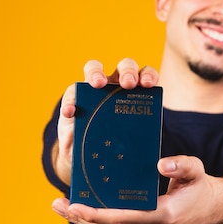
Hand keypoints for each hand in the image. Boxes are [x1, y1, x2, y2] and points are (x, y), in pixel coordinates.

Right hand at [52, 58, 159, 184]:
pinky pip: (71, 95)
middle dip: (128, 72)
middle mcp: (115, 85)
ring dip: (96, 73)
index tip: (149, 85)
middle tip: (128, 84)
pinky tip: (71, 112)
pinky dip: (71, 102)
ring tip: (98, 84)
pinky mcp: (73, 99)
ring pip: (94, 68)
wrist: (85, 155)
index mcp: (135, 92)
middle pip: (123, 66)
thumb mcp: (127, 142)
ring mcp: (93, 90)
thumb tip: (151, 157)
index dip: (149, 75)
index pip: (145, 75)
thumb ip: (137, 141)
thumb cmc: (113, 144)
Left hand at [52, 155, 222, 223]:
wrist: (211, 209)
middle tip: (58, 204)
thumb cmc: (199, 185)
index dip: (96, 213)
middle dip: (81, 218)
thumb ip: (182, 165)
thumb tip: (161, 164)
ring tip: (62, 208)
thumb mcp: (196, 169)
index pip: (124, 218)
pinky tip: (81, 214)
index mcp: (164, 216)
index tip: (75, 204)